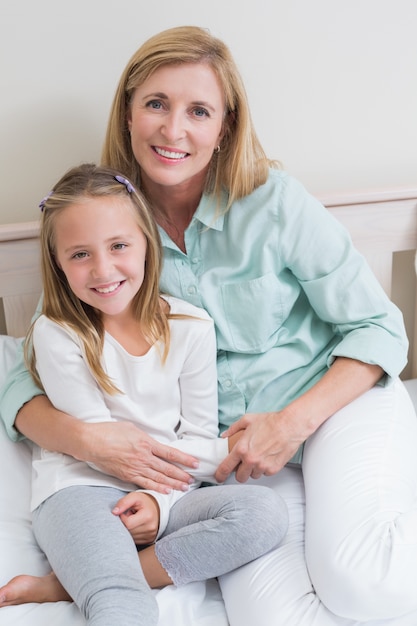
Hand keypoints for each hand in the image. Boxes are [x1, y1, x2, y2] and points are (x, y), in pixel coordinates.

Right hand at [81, 421, 197, 492]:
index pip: (170, 453)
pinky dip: (157, 488)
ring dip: (173, 483)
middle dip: (181, 475)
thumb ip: (145, 438)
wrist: (91, 442)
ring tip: (184, 488)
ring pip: (158, 478)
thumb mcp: (132, 428)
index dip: (184, 459)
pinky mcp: (127, 475)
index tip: (195, 463)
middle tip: (193, 479)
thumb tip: (154, 444)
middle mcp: (143, 457)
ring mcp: (135, 467)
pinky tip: (166, 491)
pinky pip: (145, 483)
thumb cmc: (110, 431)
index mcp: (146, 443)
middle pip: (167, 468)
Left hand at [113, 492, 159, 544]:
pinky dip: (132, 534)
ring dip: (128, 529)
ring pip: (130, 537)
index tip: (125, 512)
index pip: (128, 523)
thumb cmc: (144, 502)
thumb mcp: (134, 497)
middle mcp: (150, 528)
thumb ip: (123, 502)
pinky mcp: (150, 540)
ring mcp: (151, 535)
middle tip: (130, 516)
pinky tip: (136, 526)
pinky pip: (135, 541)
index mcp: (148, 516)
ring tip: (134, 521)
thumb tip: (114, 512)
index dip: (123, 518)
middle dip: (125, 524)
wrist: (156, 507)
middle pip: (129, 531)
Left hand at [215, 411, 303, 482]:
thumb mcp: (248, 420)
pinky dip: (265, 468)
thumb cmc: (271, 422)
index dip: (220, 474)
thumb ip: (233, 428)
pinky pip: (265, 473)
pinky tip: (268, 457)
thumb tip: (224, 435)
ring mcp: (262, 466)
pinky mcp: (273, 469)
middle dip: (240, 473)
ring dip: (253, 470)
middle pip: (240, 477)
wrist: (290, 426)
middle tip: (243, 466)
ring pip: (253, 476)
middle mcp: (251, 460)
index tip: (219, 477)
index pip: (226, 467)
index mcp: (242, 448)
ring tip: (259, 457)